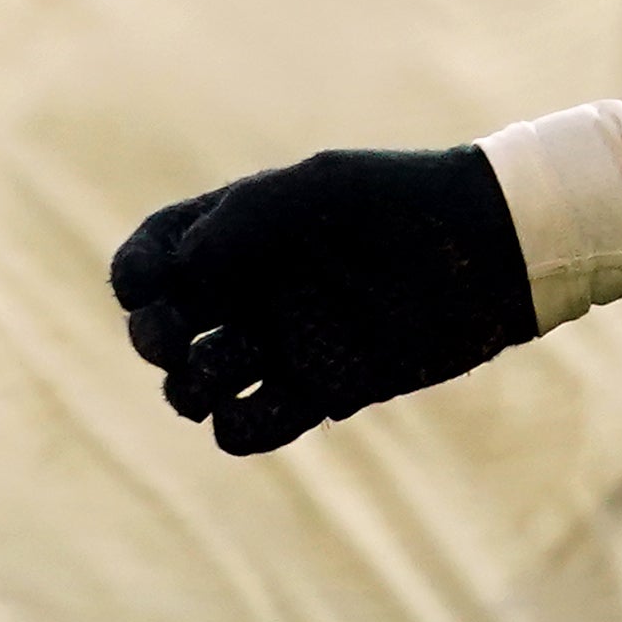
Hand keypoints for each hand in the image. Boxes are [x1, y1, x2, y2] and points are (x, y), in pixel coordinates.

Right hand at [110, 145, 534, 455]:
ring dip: (189, 388)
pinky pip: (251, 426)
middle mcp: (250, 288)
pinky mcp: (320, 389)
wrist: (488, 251)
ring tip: (223, 373)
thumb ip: (246, 219)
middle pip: (161, 323)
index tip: (146, 288)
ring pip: (196, 382)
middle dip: (149, 338)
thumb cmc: (402, 203)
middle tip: (172, 343)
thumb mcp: (319, 191)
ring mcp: (282, 341)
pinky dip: (239, 430)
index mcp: (237, 230)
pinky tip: (256, 411)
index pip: (153, 255)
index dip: (134, 275)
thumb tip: (182, 269)